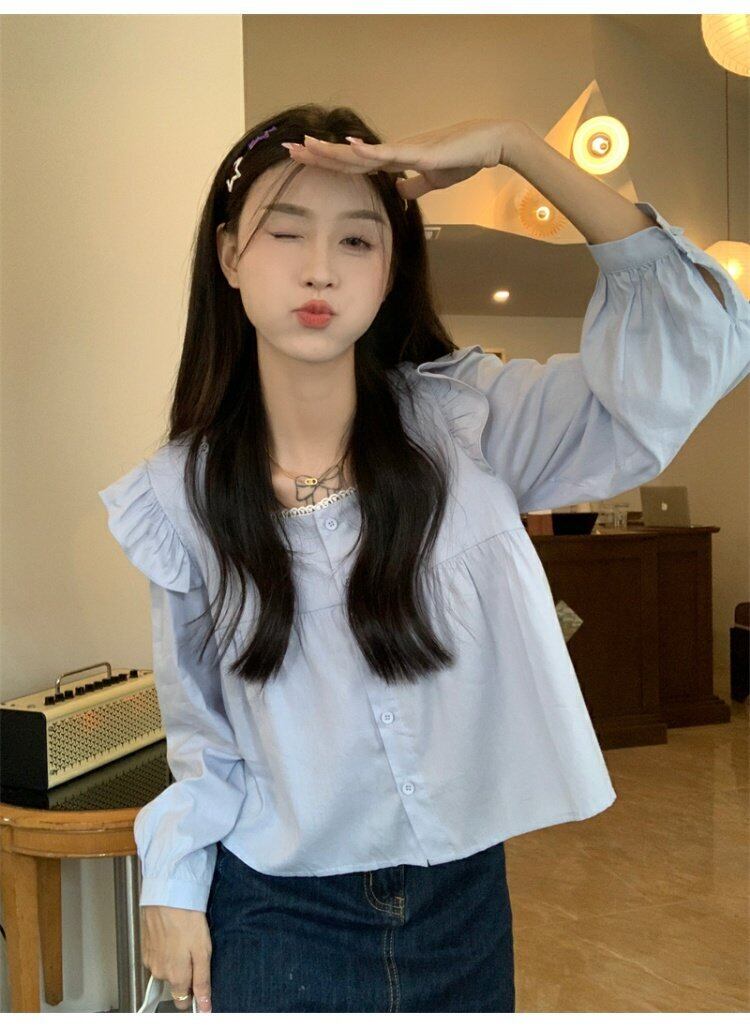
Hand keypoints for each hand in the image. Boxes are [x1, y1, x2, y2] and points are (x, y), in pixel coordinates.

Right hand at [140, 905, 211, 1012]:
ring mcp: (150, 960)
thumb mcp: (203, 952)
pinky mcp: (145, 947)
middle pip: (174, 985)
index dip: (193, 994)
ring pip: (166, 970)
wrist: (168, 895)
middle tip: (194, 953)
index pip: (182, 1001)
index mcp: (175, 976)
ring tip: (184, 940)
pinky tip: (173, 935)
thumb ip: (202, 982)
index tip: (199, 982)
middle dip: (185, 974)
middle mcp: (159, 972)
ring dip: (175, 961)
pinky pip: (158, 957)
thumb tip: (204, 1008)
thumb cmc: (187, 919)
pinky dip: (165, 950)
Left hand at [284, 118, 523, 201]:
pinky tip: (348, 147)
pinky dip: (367, 152)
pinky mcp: (419, 152)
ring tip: (306, 145)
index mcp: (394, 160)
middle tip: (288, 148)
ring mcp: (404, 149)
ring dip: (333, 150)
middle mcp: (392, 151)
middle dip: (318, 153)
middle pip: (348, 155)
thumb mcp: (432, 180)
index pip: (353, 162)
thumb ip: (413, 187)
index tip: (304, 158)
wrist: (489, 144)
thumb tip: (397, 194)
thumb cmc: (463, 158)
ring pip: (361, 152)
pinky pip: (388, 154)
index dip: (328, 160)